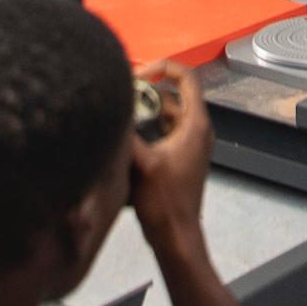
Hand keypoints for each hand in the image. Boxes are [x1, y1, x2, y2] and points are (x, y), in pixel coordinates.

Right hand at [130, 61, 214, 246]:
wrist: (174, 237)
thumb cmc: (164, 202)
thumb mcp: (141, 162)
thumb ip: (126, 131)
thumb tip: (110, 107)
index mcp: (195, 124)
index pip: (187, 78)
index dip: (163, 68)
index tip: (139, 74)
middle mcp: (196, 130)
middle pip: (172, 96)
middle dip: (146, 92)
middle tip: (122, 95)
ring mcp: (188, 144)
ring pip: (165, 115)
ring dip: (144, 111)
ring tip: (120, 113)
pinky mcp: (178, 157)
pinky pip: (162, 131)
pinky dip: (146, 127)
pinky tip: (125, 135)